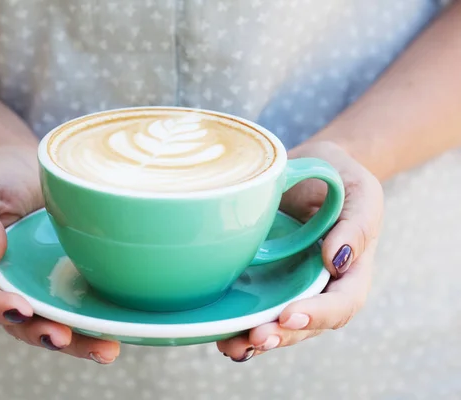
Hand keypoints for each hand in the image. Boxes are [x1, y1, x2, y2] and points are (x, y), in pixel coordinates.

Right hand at [0, 145, 119, 363]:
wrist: (29, 166)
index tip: (21, 309)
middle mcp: (13, 286)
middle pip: (23, 324)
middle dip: (45, 335)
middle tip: (64, 337)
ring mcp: (45, 286)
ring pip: (58, 323)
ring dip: (80, 341)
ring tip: (106, 349)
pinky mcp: (73, 279)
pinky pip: (83, 305)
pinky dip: (99, 321)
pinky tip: (121, 328)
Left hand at [217, 141, 382, 361]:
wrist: (310, 168)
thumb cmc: (340, 178)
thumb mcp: (360, 191)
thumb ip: (356, 224)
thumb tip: (338, 261)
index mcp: (351, 271)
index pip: (342, 303)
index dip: (318, 314)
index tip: (290, 314)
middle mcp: (320, 285)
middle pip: (306, 324)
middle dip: (282, 334)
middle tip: (256, 337)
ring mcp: (291, 285)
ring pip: (278, 323)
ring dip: (255, 339)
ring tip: (231, 345)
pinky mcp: (265, 279)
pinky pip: (254, 307)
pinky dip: (238, 325)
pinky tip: (219, 335)